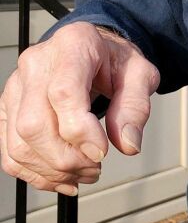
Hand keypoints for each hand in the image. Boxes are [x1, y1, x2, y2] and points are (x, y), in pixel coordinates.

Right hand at [0, 22, 159, 195]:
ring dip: (53, 171)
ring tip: (84, 172)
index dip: (80, 131)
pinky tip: (63, 177)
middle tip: (96, 166)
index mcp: (72, 45)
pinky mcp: (8, 109)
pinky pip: (10, 152)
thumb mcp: (140, 74)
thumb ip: (135, 107)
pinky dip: (36, 174)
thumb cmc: (113, 61)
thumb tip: (127, 144)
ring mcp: (16, 87)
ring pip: (19, 144)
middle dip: (68, 158)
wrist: (92, 51)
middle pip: (35, 124)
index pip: (63, 93)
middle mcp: (36, 64)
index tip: (102, 153)